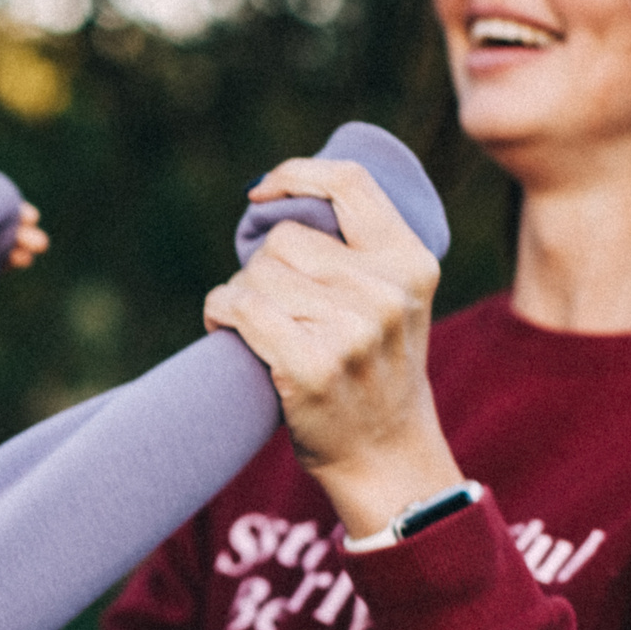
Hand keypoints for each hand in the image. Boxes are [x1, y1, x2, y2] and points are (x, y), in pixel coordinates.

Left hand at [202, 159, 461, 536]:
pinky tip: (226, 328)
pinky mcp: (310, 366)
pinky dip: (220, 313)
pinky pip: (239, 308)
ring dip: (240, 295)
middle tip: (272, 304)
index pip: (350, 184)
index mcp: (411, 263)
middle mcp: (387, 292)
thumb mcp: (395, 301)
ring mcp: (351, 331)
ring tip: (259, 326)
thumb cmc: (374, 370)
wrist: (384, 454)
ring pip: (256, 275)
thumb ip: (359, 253)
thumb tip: (276, 199)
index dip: (295, 174)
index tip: (262, 193)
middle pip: (284, 239)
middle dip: (262, 266)